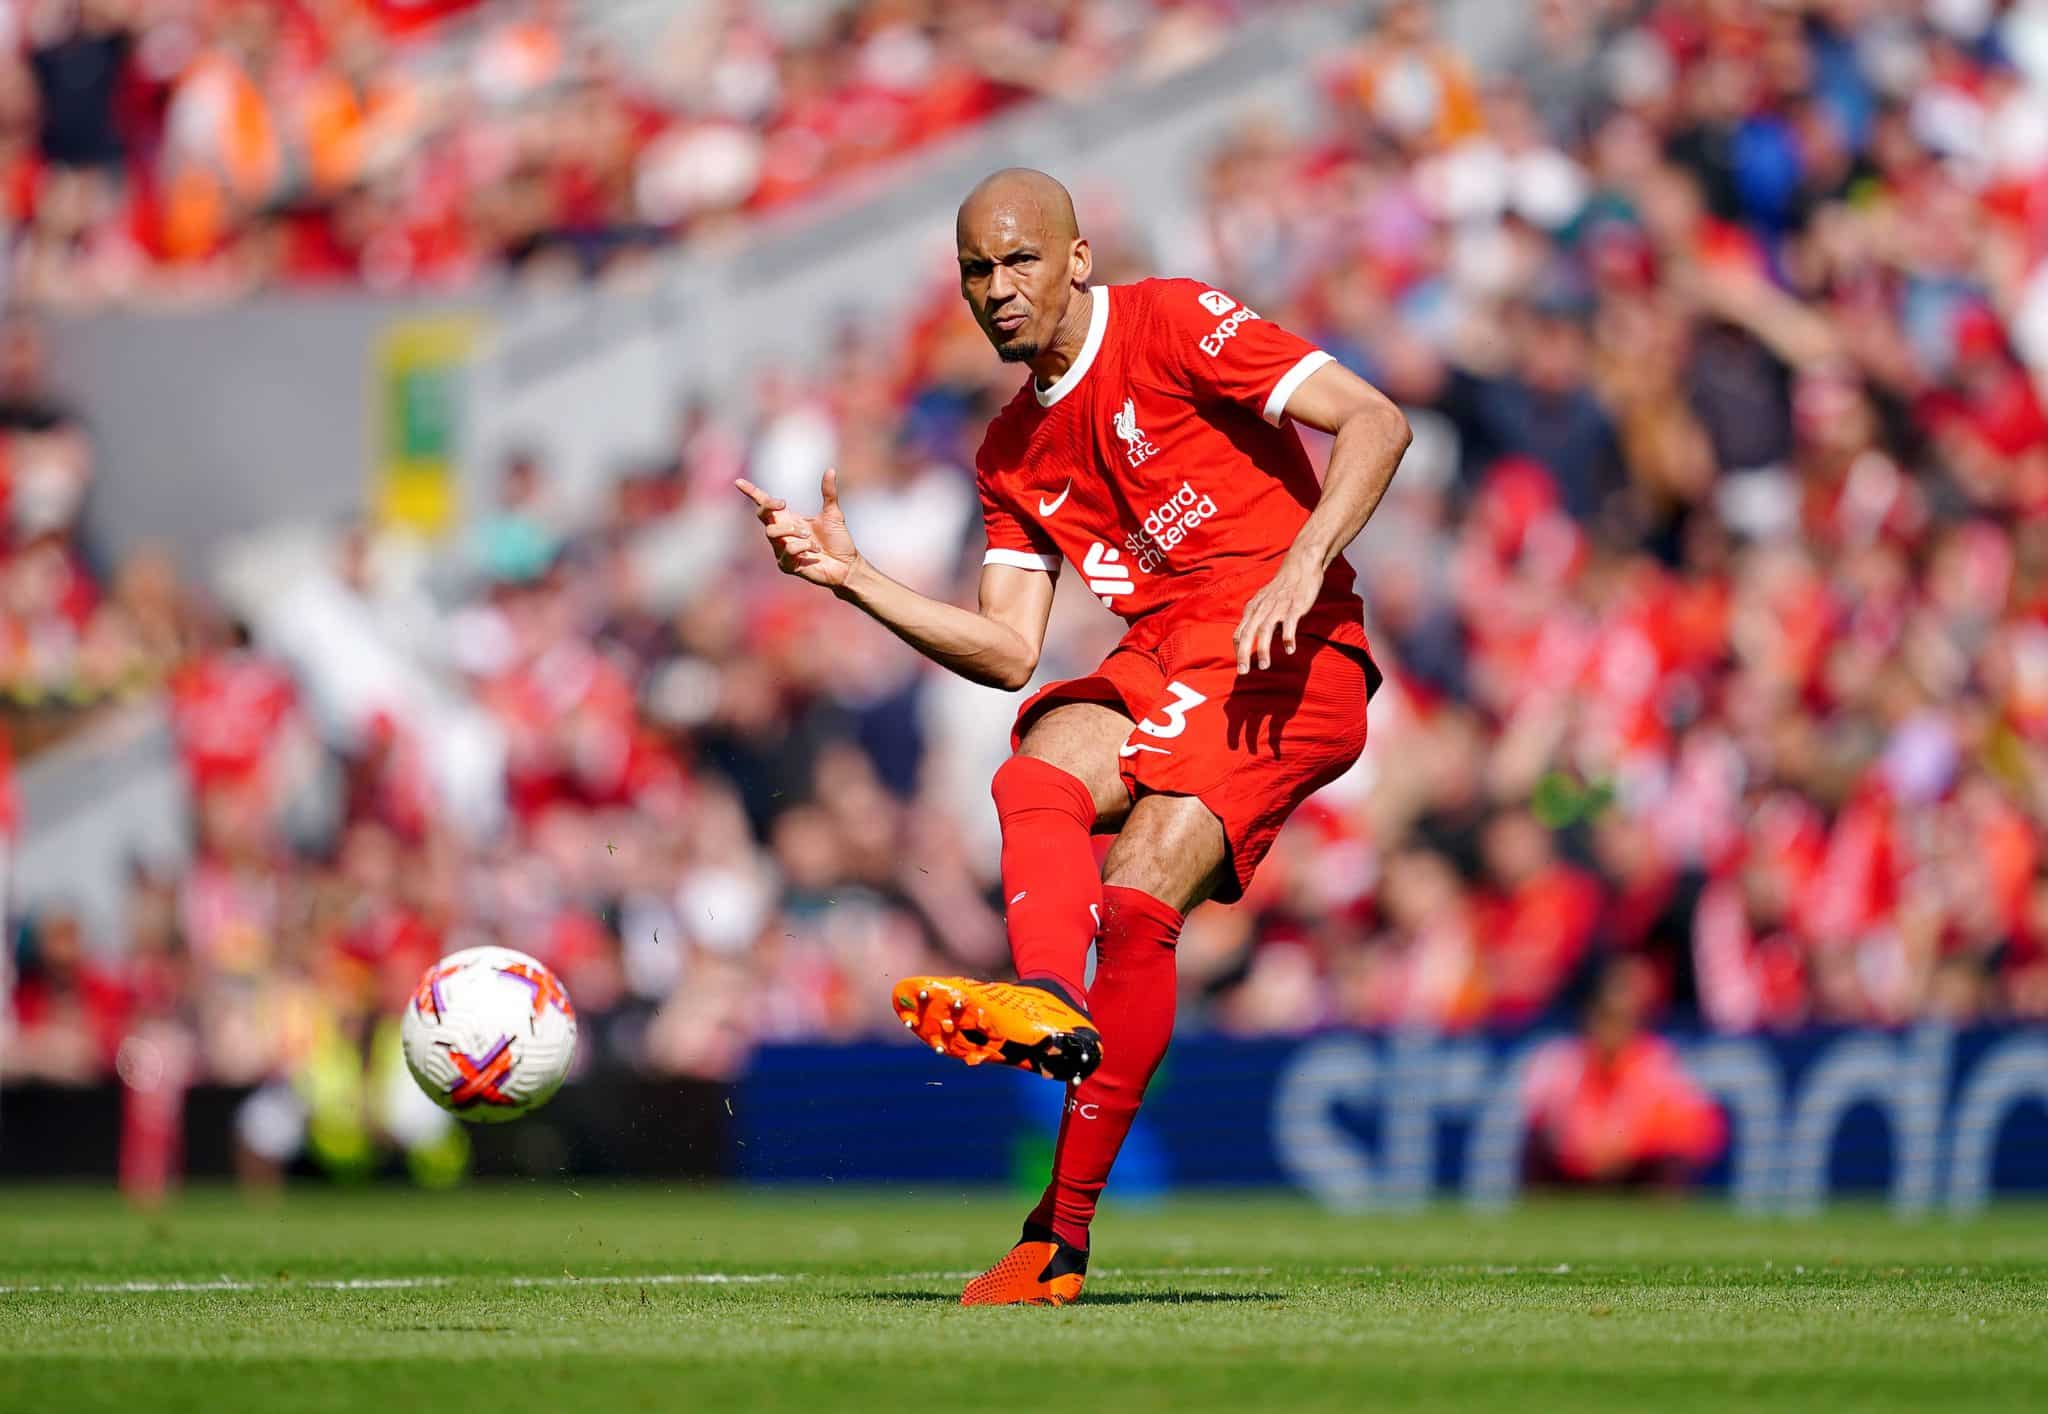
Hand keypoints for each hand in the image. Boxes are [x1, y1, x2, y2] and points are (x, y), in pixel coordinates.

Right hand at [735, 469, 860, 589]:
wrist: (847, 565)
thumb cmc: (838, 540)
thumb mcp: (834, 513)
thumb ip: (828, 493)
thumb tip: (831, 469)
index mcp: (789, 519)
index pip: (765, 505)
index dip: (751, 492)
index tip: (739, 482)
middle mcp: (782, 534)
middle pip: (762, 516)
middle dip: (770, 507)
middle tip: (784, 504)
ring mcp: (782, 550)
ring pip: (772, 533)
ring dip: (791, 530)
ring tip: (809, 536)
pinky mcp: (787, 565)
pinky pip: (786, 552)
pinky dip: (802, 547)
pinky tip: (814, 551)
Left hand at [1233, 549, 1321, 673]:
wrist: (1299, 568)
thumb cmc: (1282, 590)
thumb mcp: (1264, 603)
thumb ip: (1260, 621)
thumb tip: (1261, 641)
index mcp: (1253, 609)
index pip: (1239, 632)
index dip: (1238, 649)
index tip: (1241, 665)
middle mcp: (1261, 609)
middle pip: (1248, 633)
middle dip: (1243, 654)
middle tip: (1243, 672)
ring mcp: (1277, 607)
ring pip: (1265, 630)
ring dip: (1263, 649)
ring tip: (1264, 666)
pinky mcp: (1294, 606)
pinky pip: (1289, 624)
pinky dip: (1287, 637)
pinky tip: (1289, 650)